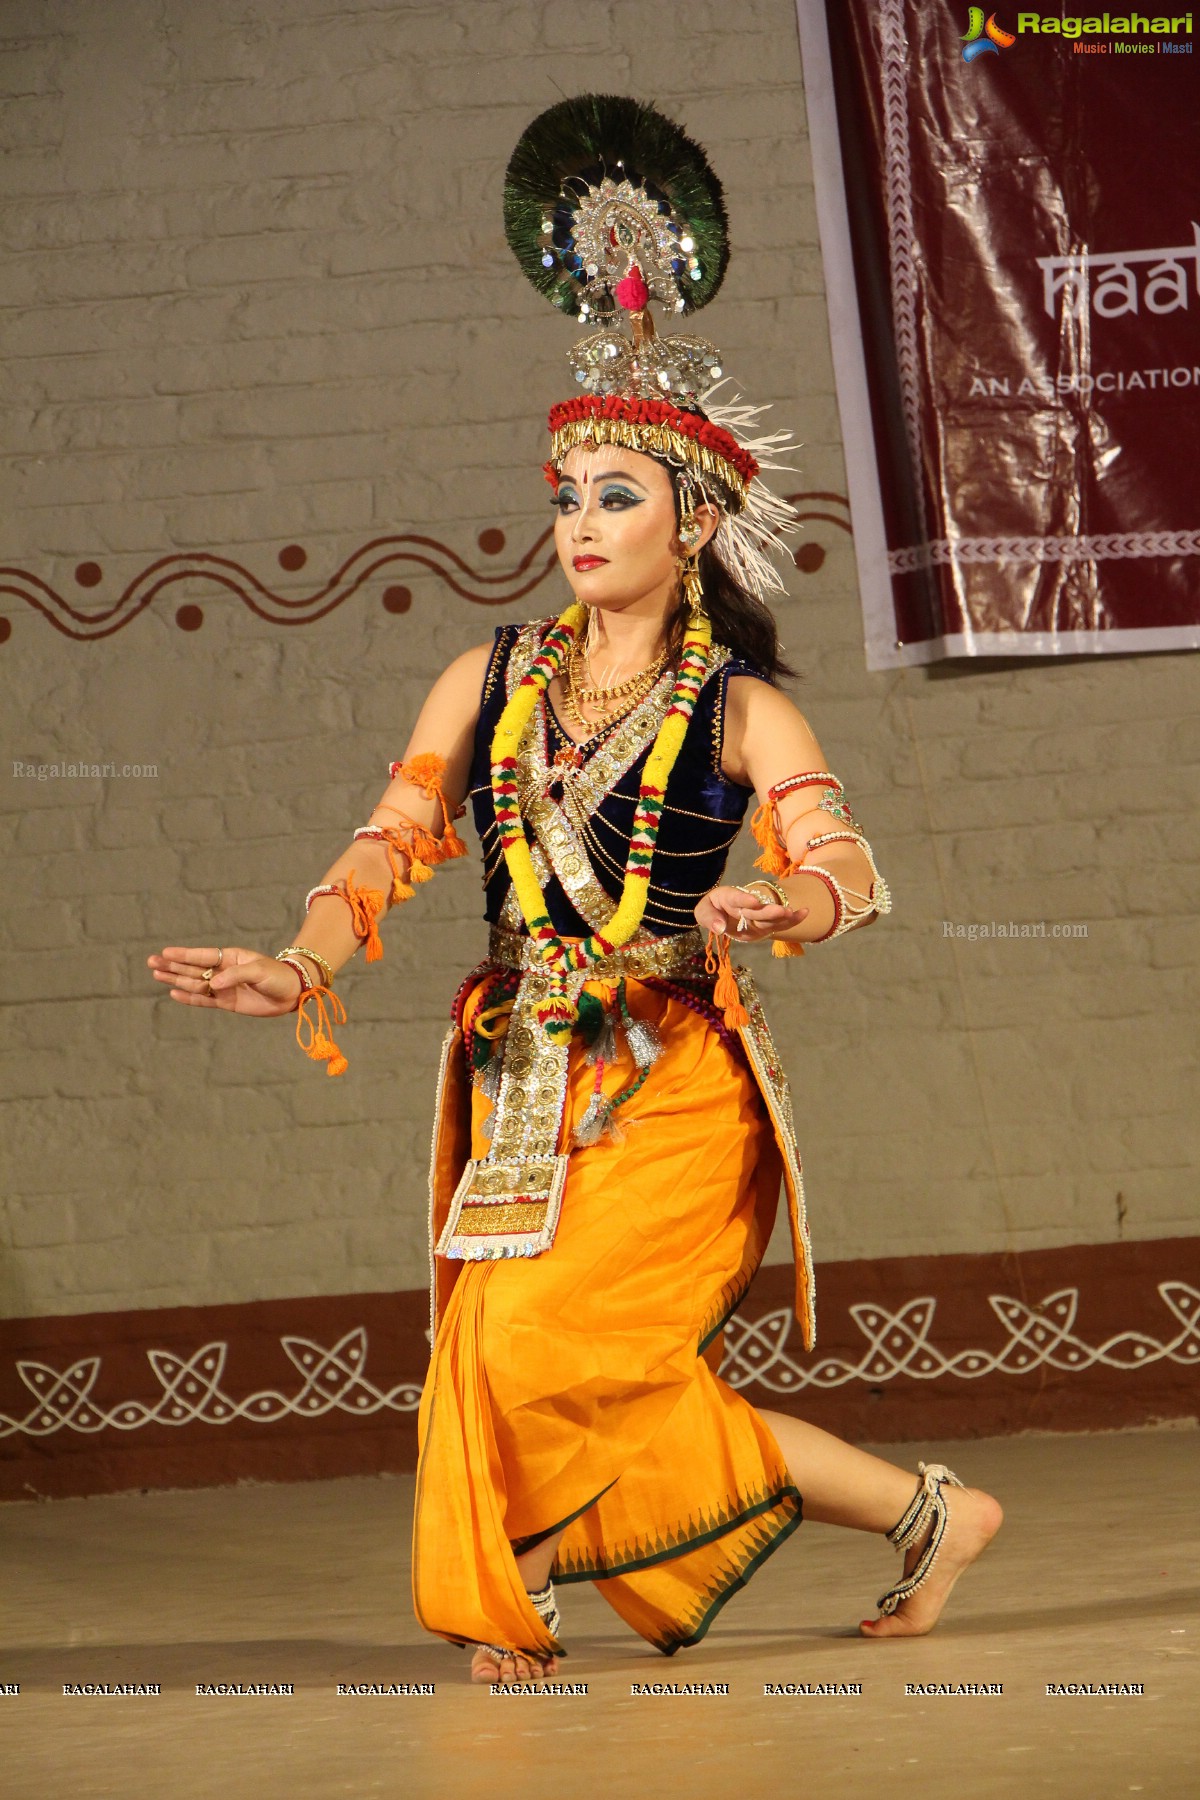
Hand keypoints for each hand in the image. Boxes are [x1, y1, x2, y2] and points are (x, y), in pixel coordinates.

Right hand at [146, 945, 306, 1016]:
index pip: (203, 956)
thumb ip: (236, 975)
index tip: (166, 953)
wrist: (291, 993)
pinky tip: (174, 993)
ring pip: (194, 983)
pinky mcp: (226, 1002)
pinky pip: (204, 1000)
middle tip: (152, 962)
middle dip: (172, 965)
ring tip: (157, 975)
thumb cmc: (277, 976)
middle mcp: (223, 971)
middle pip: (192, 968)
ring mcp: (223, 987)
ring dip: (176, 980)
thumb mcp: (259, 971)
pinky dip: (189, 998)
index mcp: (230, 957)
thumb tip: (213, 983)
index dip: (184, 955)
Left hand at [694, 886, 807, 941]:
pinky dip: (791, 920)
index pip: (735, 897)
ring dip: (781, 916)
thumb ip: (709, 918)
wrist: (723, 913)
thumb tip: (720, 928)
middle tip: (781, 911)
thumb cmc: (712, 910)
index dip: (744, 899)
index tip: (753, 900)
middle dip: (768, 910)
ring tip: (793, 914)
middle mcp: (745, 903)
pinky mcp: (764, 925)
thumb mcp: (702, 912)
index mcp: (728, 897)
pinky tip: (805, 913)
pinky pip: (778, 924)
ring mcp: (756, 914)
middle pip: (756, 909)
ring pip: (769, 917)